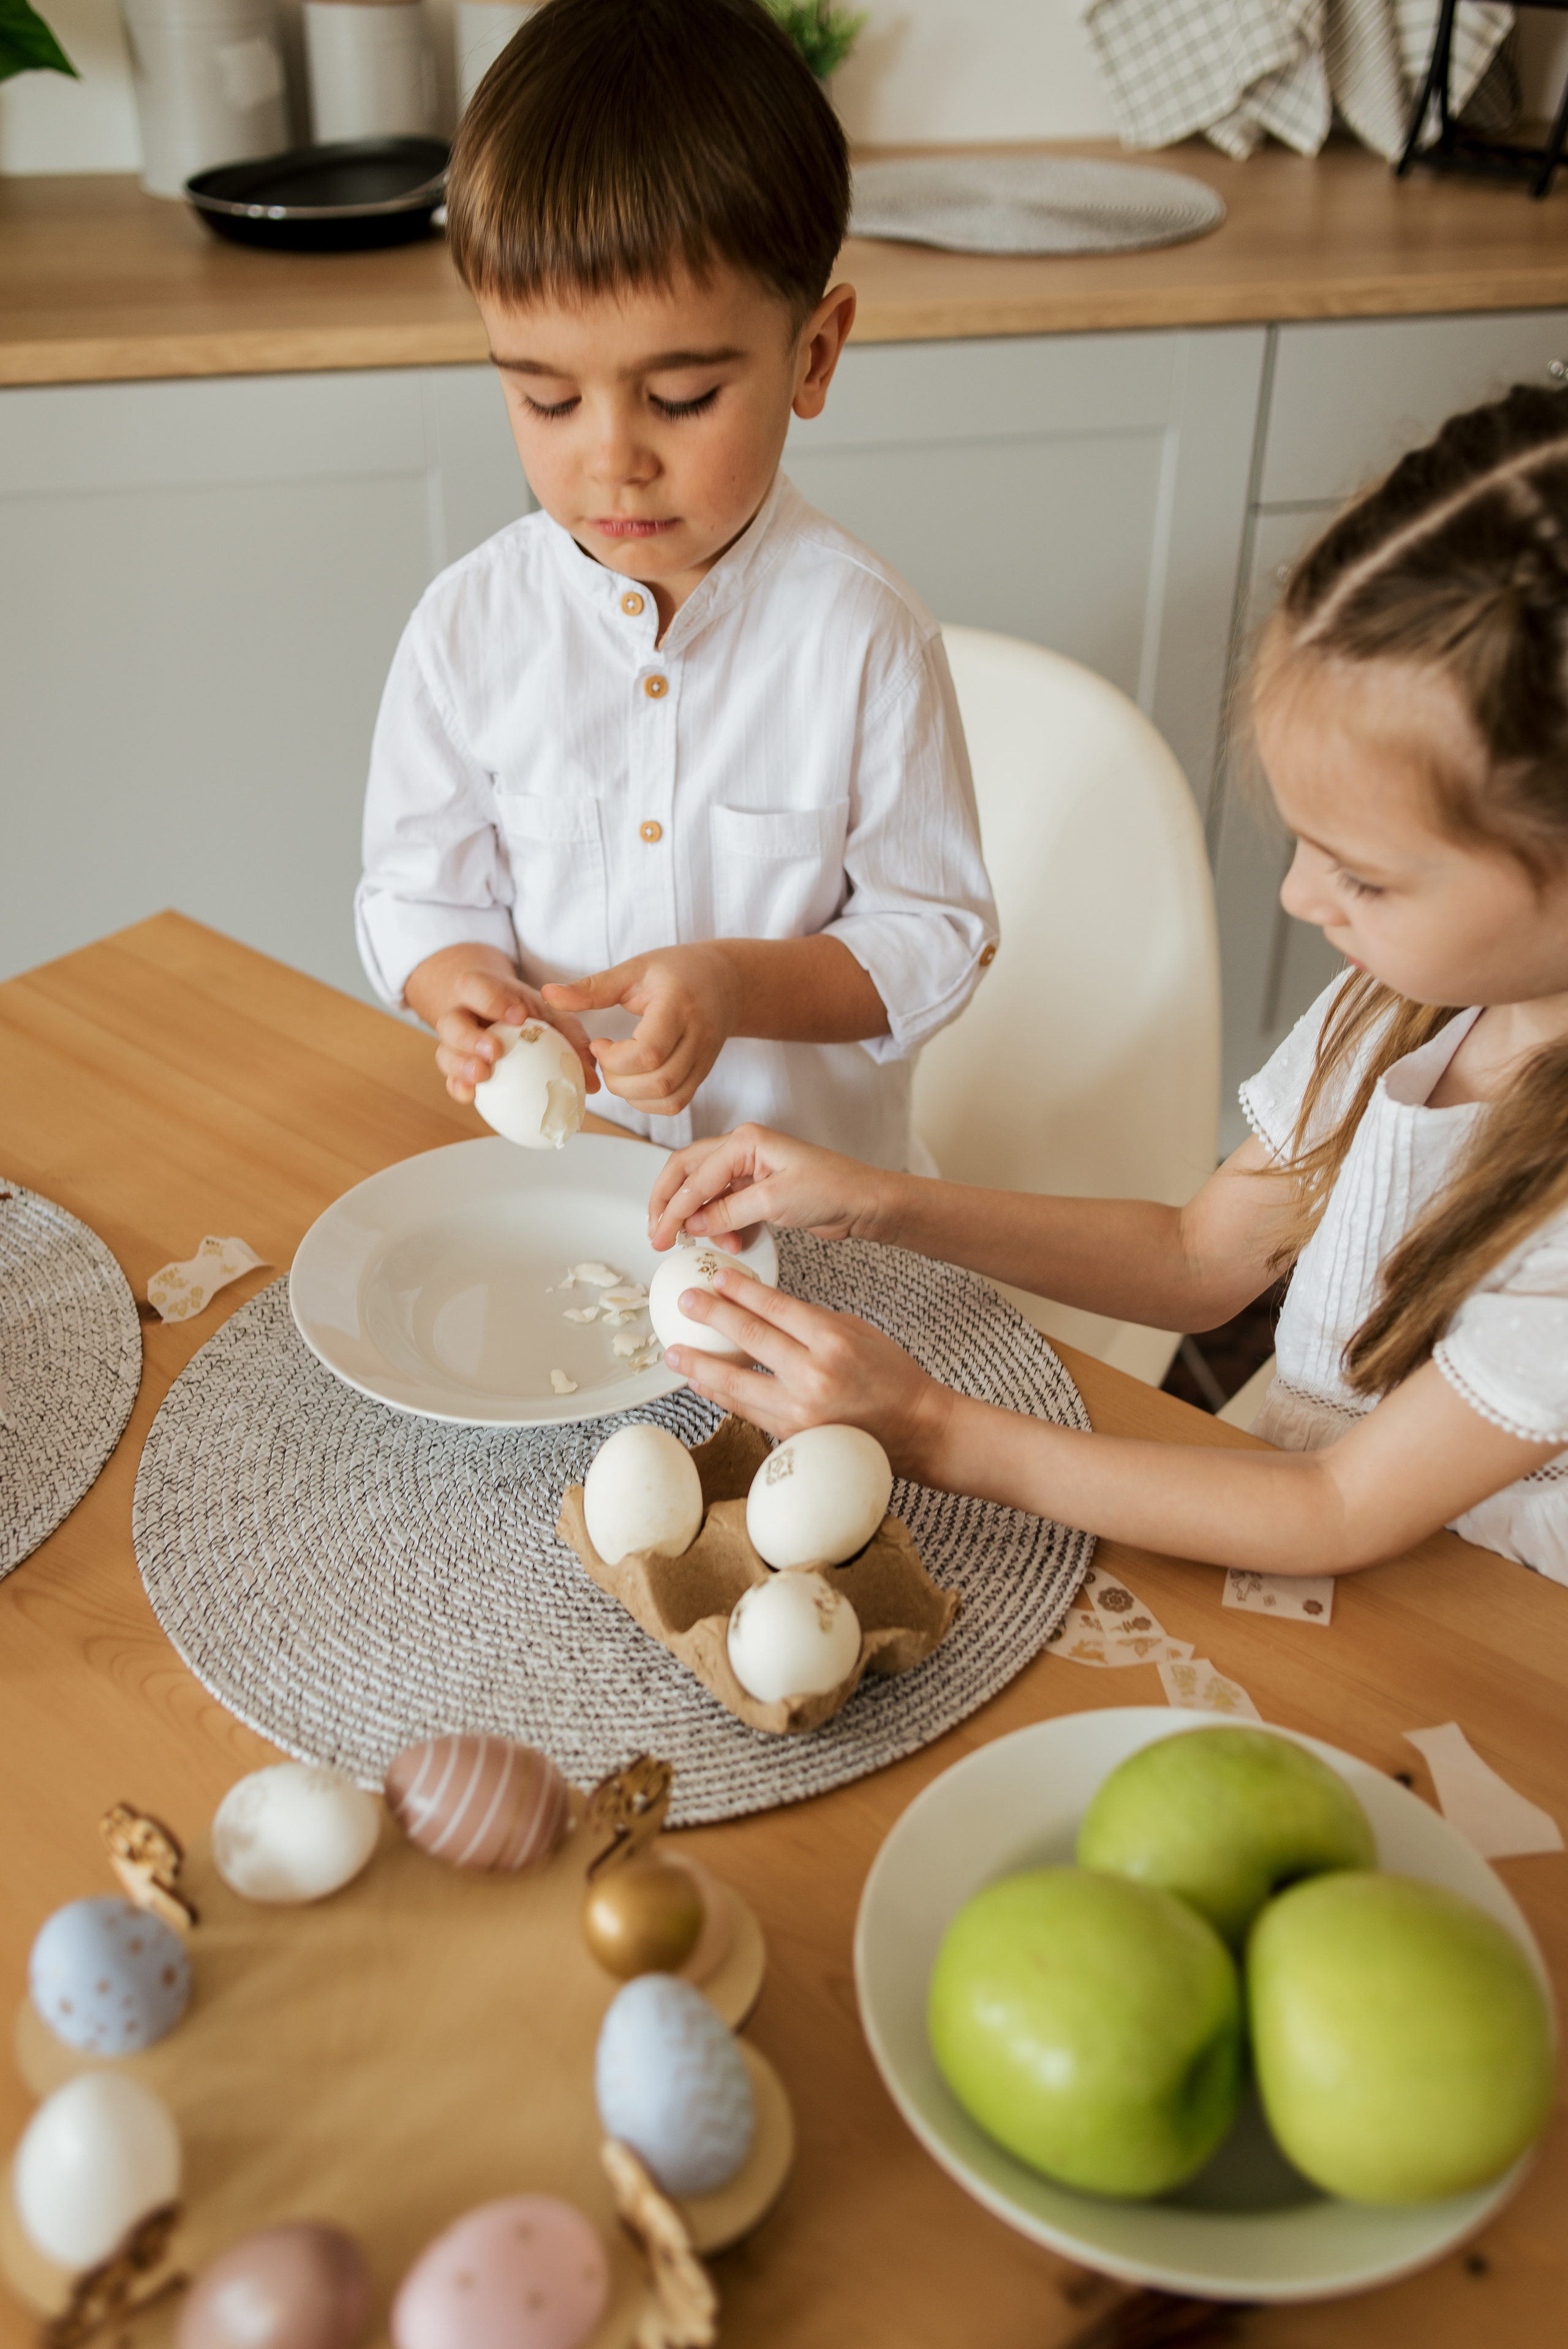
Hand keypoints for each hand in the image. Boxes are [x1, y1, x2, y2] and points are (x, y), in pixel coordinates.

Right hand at [404, 943, 598, 1105]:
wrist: (505, 1018)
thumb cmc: (532, 1017)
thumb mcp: (555, 1019)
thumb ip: (574, 1043)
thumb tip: (591, 1082)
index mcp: (484, 991)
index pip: (476, 986)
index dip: (492, 999)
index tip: (519, 1015)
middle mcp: (463, 1014)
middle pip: (452, 1020)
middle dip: (470, 1037)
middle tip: (495, 1052)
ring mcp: (456, 1042)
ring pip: (445, 1049)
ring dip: (461, 1064)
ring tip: (483, 1076)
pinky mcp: (456, 1066)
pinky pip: (449, 1077)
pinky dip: (458, 1086)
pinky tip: (471, 1096)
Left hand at [544, 945, 739, 1116]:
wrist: (727, 981)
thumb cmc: (678, 970)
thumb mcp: (635, 970)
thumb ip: (592, 987)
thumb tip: (547, 995)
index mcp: (679, 1006)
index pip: (649, 1051)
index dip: (615, 1058)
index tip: (599, 1043)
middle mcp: (698, 1038)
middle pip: (659, 1082)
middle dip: (619, 1081)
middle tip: (605, 1059)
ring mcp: (704, 1060)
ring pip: (670, 1099)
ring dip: (633, 1095)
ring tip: (619, 1070)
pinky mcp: (702, 1074)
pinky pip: (676, 1103)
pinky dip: (648, 1102)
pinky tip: (635, 1080)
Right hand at [649, 1125, 889, 1254]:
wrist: (865, 1202)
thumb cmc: (832, 1188)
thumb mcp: (774, 1202)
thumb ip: (727, 1212)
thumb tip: (690, 1225)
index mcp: (744, 1140)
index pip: (693, 1175)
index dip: (673, 1209)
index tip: (661, 1236)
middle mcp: (742, 1150)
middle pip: (688, 1174)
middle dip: (670, 1206)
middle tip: (659, 1236)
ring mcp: (749, 1170)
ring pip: (705, 1193)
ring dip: (700, 1220)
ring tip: (713, 1245)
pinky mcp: (758, 1191)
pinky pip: (725, 1207)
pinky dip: (722, 1226)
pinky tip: (734, 1242)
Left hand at [662, 1268, 952, 1472]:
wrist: (919, 1429)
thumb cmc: (894, 1378)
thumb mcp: (859, 1332)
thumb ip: (811, 1322)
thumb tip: (765, 1310)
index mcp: (833, 1341)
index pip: (774, 1307)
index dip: (740, 1291)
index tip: (717, 1280)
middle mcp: (813, 1376)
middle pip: (749, 1339)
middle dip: (711, 1317)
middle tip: (685, 1304)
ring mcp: (800, 1411)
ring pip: (737, 1384)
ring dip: (701, 1366)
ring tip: (675, 1354)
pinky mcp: (794, 1436)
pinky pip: (748, 1411)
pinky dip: (723, 1396)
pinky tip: (705, 1383)